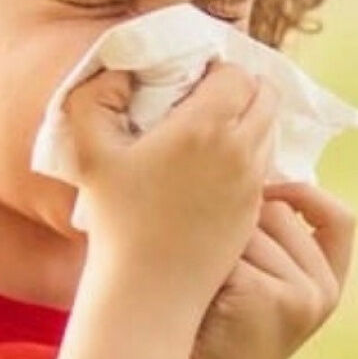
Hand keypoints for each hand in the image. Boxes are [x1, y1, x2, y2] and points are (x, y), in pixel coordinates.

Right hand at [61, 59, 279, 303]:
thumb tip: (119, 70)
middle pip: (267, 96)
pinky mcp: (256, 209)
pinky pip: (265, 165)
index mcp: (206, 126)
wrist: (149, 289)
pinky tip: (215, 164)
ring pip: (270, 130)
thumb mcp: (88, 151)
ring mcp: (253, 181)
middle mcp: (240, 149)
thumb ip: (94, 97)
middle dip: (244, 89)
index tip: (192, 80)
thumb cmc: (115, 219)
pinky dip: (249, 154)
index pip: (237, 73)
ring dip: (250, 120)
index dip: (217, 70)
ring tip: (212, 129)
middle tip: (210, 97)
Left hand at [179, 181, 355, 358]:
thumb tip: (255, 167)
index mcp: (330, 283)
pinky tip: (197, 291)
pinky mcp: (267, 295)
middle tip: (211, 260)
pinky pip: (230, 248)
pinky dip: (206, 262)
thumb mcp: (266, 287)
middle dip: (240, 222)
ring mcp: (300, 294)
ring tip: (203, 280)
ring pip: (251, 226)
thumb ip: (277, 242)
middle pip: (280, 211)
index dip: (306, 193)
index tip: (269, 189)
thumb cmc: (220, 330)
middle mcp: (324, 289)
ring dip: (217, 243)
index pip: (341, 218)